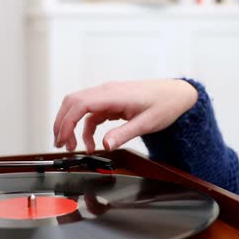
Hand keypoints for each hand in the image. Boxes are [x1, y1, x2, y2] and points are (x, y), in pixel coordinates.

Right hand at [53, 79, 198, 152]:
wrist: (177, 94)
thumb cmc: (165, 104)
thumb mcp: (147, 123)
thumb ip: (124, 133)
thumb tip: (105, 145)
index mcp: (114, 94)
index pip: (80, 104)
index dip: (67, 121)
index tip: (64, 140)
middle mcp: (107, 91)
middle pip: (73, 102)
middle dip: (62, 123)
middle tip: (60, 144)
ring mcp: (108, 96)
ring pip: (79, 106)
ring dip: (71, 125)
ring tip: (70, 146)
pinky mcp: (111, 102)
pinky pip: (91, 113)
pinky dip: (85, 128)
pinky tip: (90, 143)